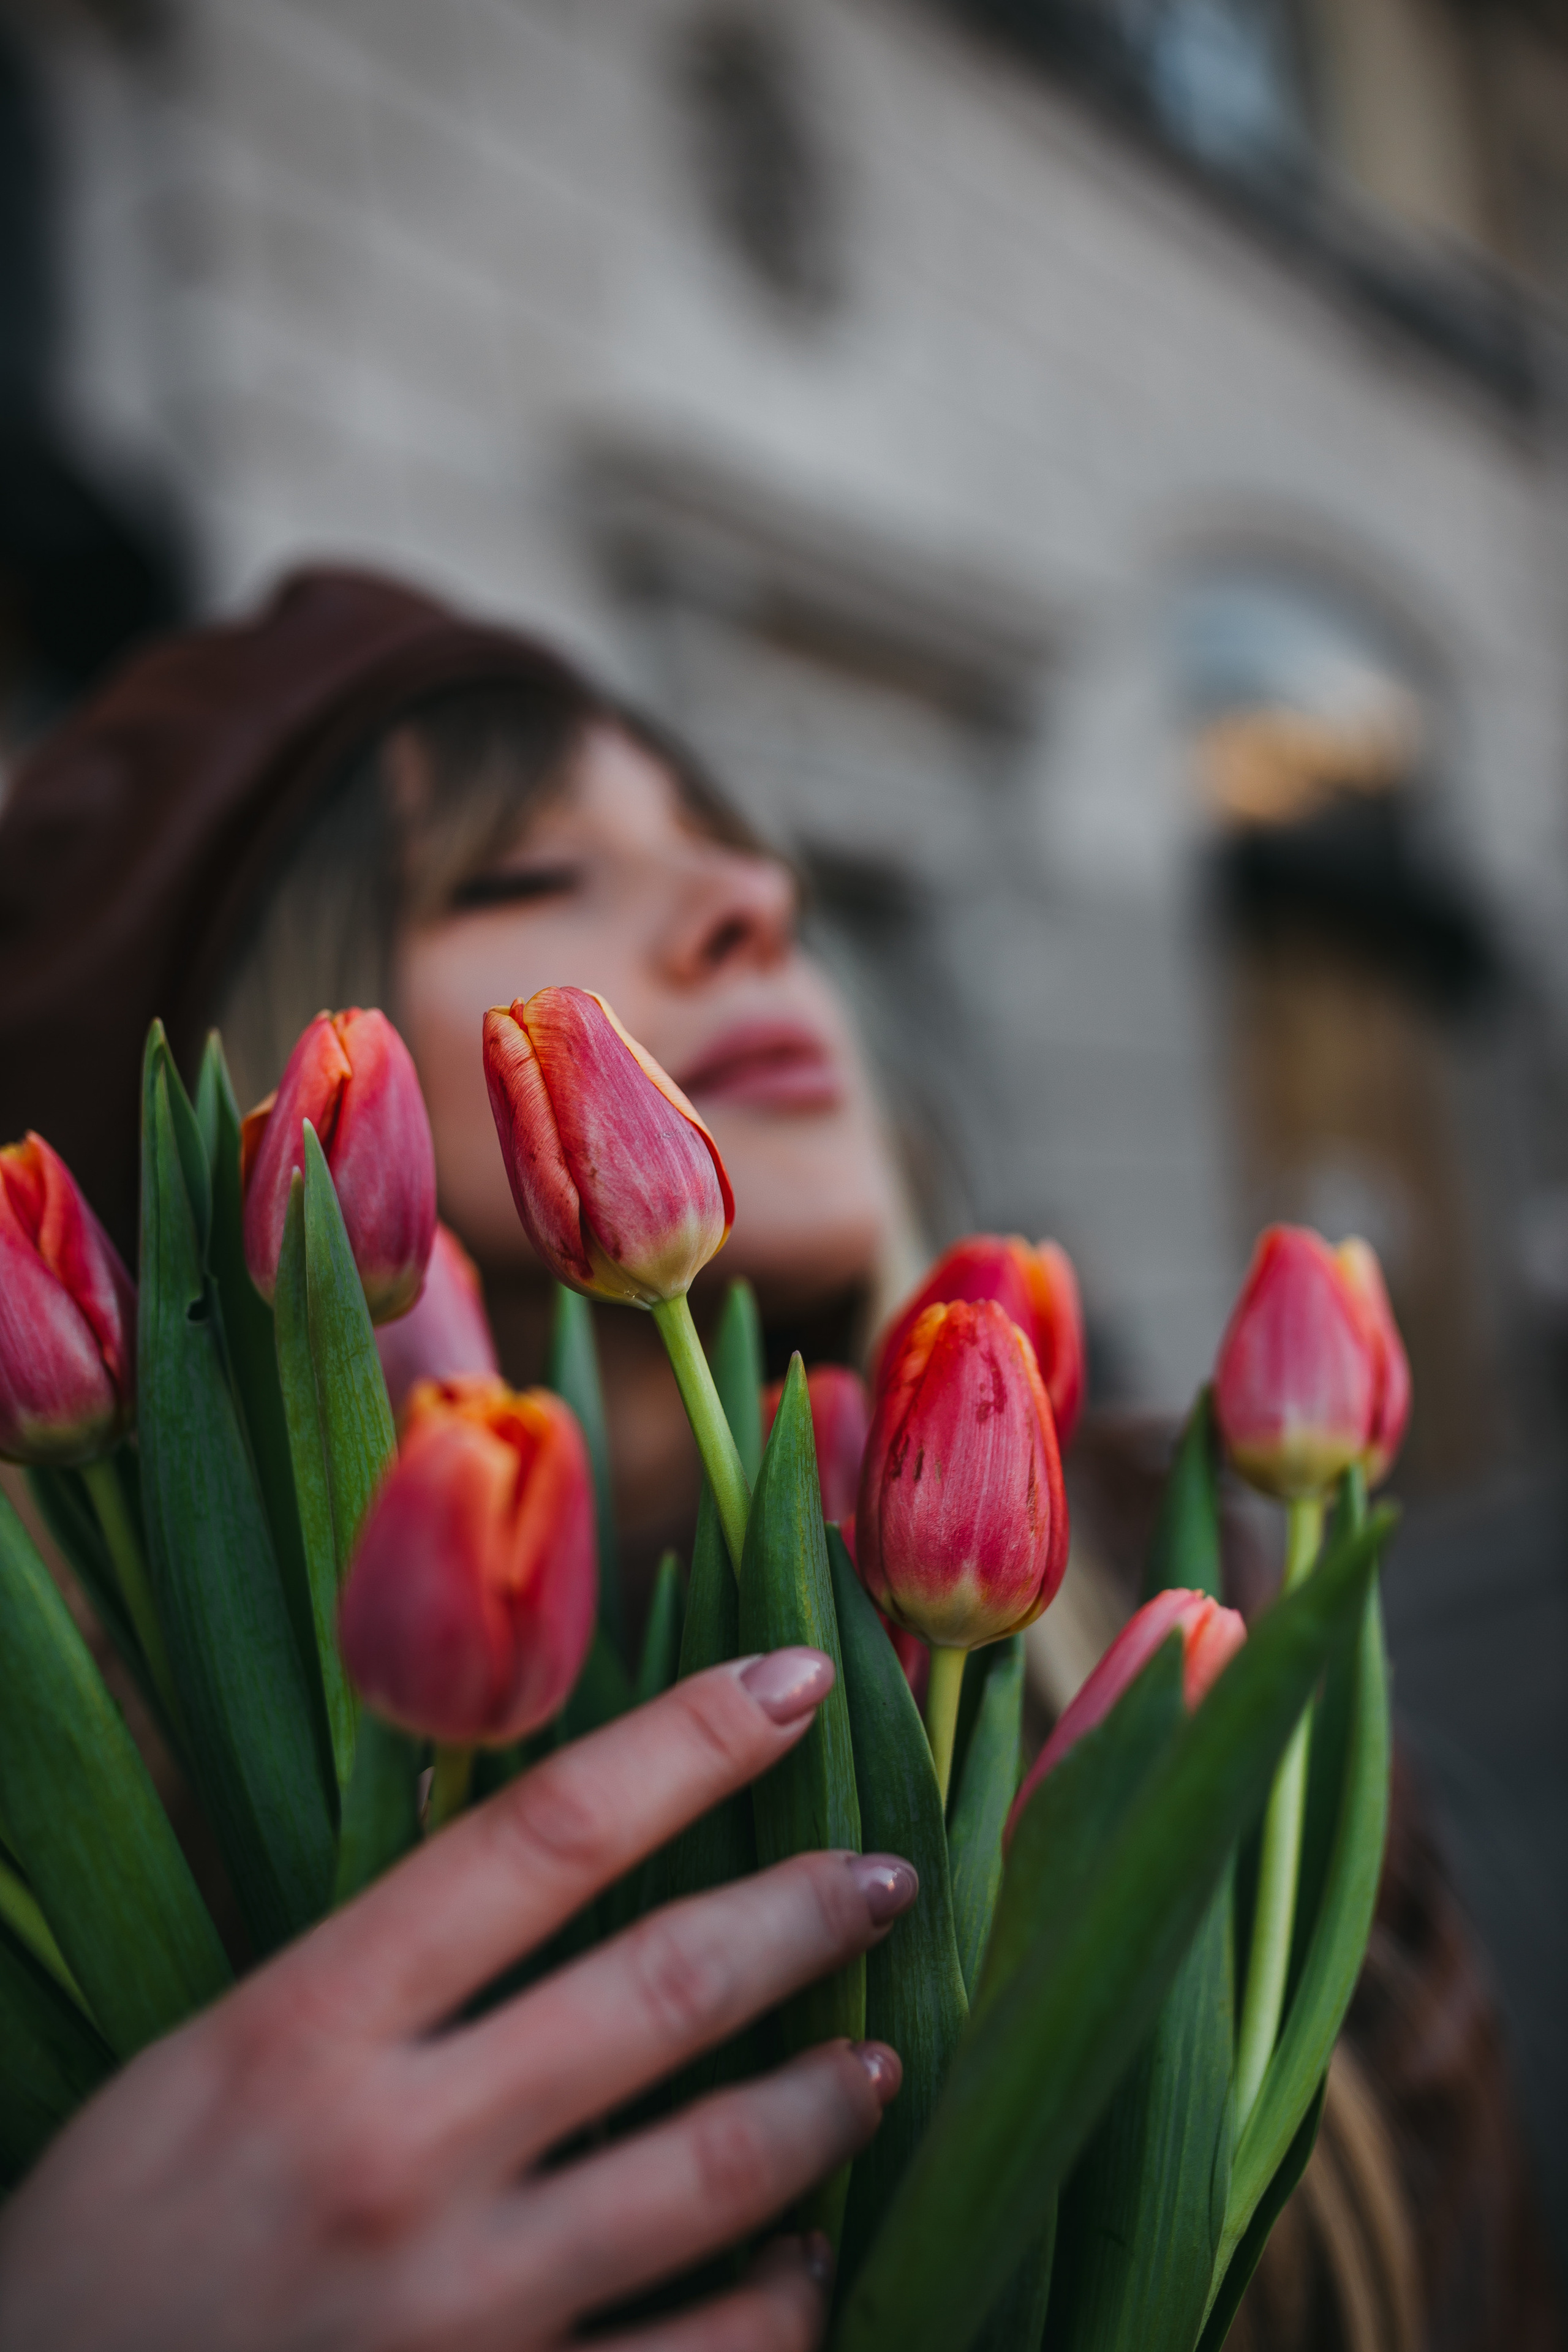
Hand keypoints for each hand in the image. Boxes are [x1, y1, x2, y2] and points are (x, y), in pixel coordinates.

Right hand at [0, 1649, 914, 2350]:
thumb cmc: (116, 2239)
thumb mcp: (217, 2057)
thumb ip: (382, 1967)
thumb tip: (560, 1853)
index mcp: (311, 2026)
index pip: (543, 1832)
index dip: (690, 1739)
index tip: (795, 1681)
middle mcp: (397, 2154)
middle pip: (660, 1985)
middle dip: (804, 1915)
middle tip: (884, 1876)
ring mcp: (455, 2312)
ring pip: (710, 2175)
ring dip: (821, 2104)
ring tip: (874, 2063)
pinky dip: (780, 2308)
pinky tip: (809, 2268)